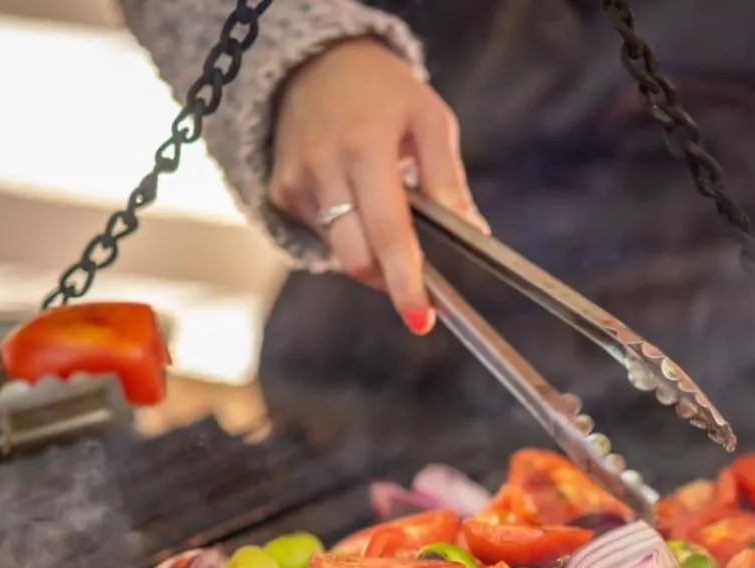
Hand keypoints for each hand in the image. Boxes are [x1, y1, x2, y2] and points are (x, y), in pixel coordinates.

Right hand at [269, 38, 486, 334]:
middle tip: (416, 286)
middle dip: (389, 280)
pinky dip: (347, 232)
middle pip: (356, 255)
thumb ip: (448, 178)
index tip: (421, 318)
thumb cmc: (383, 93)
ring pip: (339, 251)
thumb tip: (473, 233)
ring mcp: (295, 182)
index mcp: (365, 145)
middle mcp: (323, 167)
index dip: (405, 280)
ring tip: (385, 213)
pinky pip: (322, 235)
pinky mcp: (281, 192)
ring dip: (371, 253)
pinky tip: (353, 198)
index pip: (388, 229)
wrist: (313, 63)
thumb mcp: (430, 119)